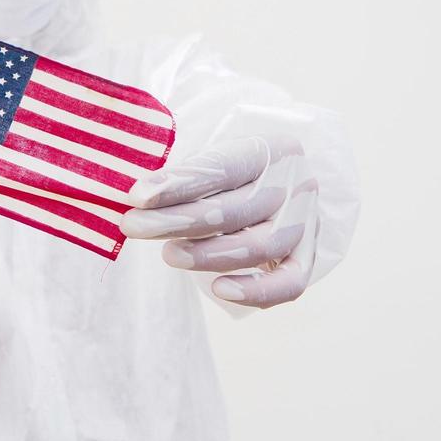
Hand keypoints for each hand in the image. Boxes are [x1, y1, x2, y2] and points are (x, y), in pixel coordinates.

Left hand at [120, 136, 319, 308]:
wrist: (275, 185)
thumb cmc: (230, 170)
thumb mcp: (212, 154)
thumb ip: (184, 173)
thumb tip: (138, 198)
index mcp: (273, 148)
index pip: (224, 167)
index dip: (179, 183)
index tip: (137, 196)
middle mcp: (297, 184)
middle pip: (237, 209)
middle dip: (178, 221)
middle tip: (133, 226)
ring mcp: (306, 223)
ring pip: (259, 246)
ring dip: (208, 255)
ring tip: (168, 255)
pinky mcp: (306, 258)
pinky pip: (290, 283)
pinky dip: (257, 291)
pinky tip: (219, 289)